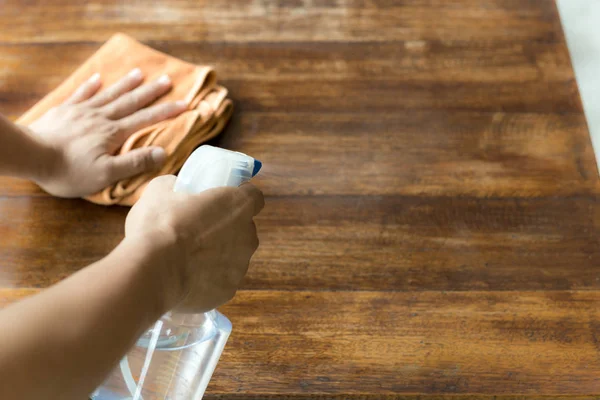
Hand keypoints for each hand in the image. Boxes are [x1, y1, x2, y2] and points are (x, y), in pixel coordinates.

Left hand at [23, 69, 186, 197]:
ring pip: (110, 94)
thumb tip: (163, 152)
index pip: (146, 119)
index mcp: (114, 132)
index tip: (184, 103)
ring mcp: (83, 111)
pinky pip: (82, 94)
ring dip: (126, 84)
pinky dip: (92, 86)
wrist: (31, 156)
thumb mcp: (106, 174)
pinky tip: (99, 78)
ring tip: (140, 73)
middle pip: (131, 101)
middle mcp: (101, 117)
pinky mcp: (65, 111)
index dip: (167, 112)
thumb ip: (135, 162)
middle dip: (151, 92)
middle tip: (167, 79)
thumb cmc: (69, 170)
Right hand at [124, 175, 264, 312]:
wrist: (153, 272)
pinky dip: (206, 280)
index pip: (253, 196)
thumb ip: (177, 186)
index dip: (237, 196)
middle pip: (243, 228)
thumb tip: (176, 189)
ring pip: (232, 257)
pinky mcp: (227, 291)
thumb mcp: (161, 190)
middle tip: (195, 229)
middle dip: (225, 228)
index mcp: (238, 205)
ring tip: (184, 258)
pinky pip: (219, 281)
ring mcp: (240, 266)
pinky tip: (183, 278)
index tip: (220, 200)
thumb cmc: (159, 225)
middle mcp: (248, 235)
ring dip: (215, 255)